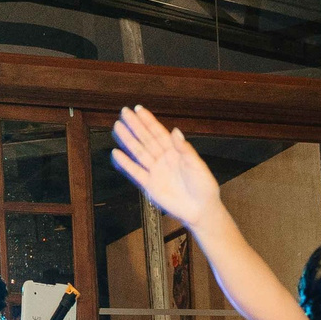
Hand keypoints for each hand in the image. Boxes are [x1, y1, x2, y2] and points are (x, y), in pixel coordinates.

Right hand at [110, 106, 224, 226]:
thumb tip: (175, 131)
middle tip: (124, 112)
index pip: (159, 133)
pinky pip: (136, 172)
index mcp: (176, 152)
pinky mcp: (150, 185)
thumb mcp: (197, 165)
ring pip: (139, 152)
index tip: (138, 109)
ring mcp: (156, 171)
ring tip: (118, 127)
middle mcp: (164, 159)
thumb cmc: (204, 187)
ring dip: (128, 140)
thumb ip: (184, 149)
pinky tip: (116, 153)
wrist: (201, 210)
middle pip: (146, 139)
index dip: (149, 121)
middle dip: (135, 126)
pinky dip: (126, 163)